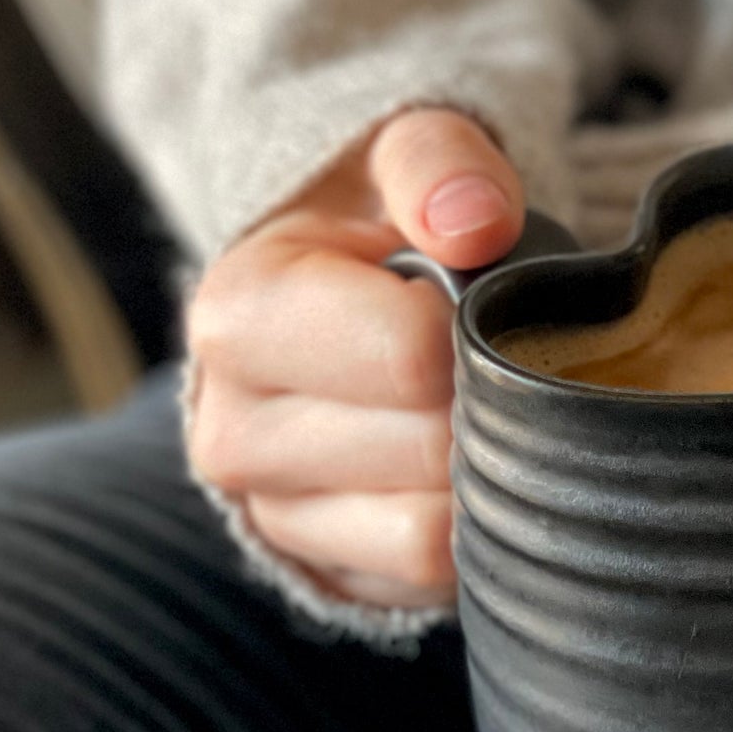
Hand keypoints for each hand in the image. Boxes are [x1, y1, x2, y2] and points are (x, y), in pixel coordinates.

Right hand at [186, 109, 523, 608]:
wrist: (335, 293)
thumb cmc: (381, 221)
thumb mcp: (402, 152)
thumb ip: (440, 164)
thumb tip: (474, 223)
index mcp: (239, 315)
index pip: (411, 356)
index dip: (478, 328)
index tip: (482, 298)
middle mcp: (231, 430)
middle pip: (429, 453)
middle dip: (488, 403)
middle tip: (501, 356)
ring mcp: (272, 514)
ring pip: (432, 534)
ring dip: (488, 473)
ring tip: (485, 406)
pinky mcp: (325, 571)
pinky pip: (431, 579)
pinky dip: (473, 528)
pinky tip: (468, 463)